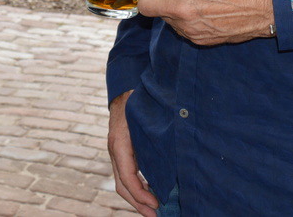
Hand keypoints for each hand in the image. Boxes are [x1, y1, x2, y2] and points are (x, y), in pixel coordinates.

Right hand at [108, 91, 158, 216]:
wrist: (124, 88)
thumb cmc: (139, 100)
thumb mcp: (148, 118)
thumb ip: (158, 138)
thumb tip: (177, 158)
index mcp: (120, 143)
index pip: (128, 177)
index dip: (141, 194)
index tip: (157, 204)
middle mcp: (115, 150)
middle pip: (122, 186)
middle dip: (139, 204)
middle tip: (157, 216)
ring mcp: (116, 152)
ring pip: (123, 183)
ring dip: (138, 199)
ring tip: (155, 211)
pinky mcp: (122, 152)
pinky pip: (127, 175)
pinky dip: (138, 188)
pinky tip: (152, 193)